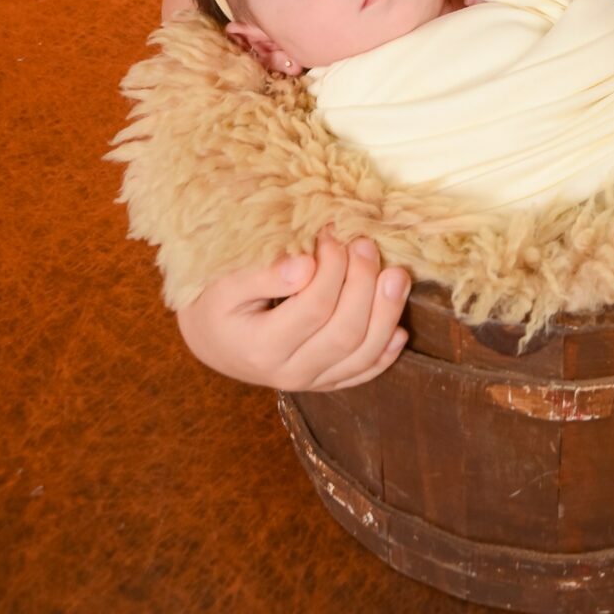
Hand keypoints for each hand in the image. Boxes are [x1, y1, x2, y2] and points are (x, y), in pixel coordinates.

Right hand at [176, 231, 410, 390]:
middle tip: (366, 243)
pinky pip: (363, 374)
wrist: (211, 339)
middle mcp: (289, 373)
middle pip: (346, 332)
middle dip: (364, 283)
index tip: (332, 232)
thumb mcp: (225, 284)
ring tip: (398, 275)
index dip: (332, 266)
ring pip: (363, 355)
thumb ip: (262, 275)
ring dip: (387, 313)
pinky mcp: (325, 382)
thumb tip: (305, 266)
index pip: (315, 307)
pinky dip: (386, 353)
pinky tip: (401, 330)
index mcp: (261, 347)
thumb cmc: (216, 302)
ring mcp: (311, 381)